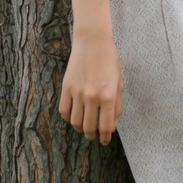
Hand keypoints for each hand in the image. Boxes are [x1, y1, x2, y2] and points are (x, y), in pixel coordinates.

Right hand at [59, 29, 122, 144]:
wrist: (93, 41)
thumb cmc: (109, 60)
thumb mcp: (118, 82)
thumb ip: (116, 106)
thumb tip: (111, 127)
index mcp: (108, 95)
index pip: (105, 127)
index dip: (105, 138)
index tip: (104, 140)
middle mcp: (92, 96)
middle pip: (89, 128)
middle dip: (92, 135)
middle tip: (94, 135)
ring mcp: (77, 92)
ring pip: (75, 122)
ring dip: (80, 129)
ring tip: (84, 127)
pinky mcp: (66, 87)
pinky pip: (64, 111)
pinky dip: (68, 118)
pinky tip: (74, 115)